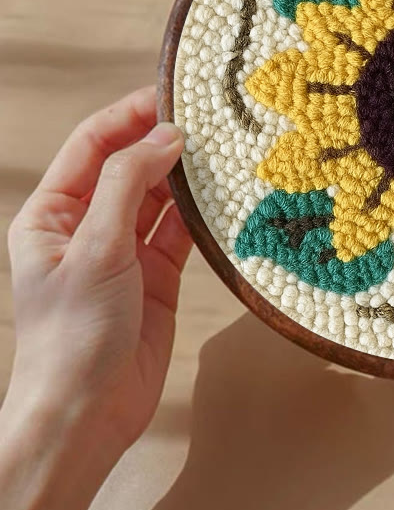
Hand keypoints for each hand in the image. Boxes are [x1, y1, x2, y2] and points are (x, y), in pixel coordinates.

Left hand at [1, 86, 192, 509]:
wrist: (88, 415)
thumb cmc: (73, 335)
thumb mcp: (95, 250)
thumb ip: (129, 187)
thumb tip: (167, 137)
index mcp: (53, 213)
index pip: (92, 146)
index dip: (128, 116)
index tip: (169, 94)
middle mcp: (89, 225)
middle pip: (129, 167)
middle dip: (162, 141)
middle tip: (207, 118)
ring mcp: (125, 250)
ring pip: (159, 198)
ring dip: (186, 176)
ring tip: (222, 149)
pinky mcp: (157, 275)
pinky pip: (181, 231)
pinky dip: (201, 214)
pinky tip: (224, 195)